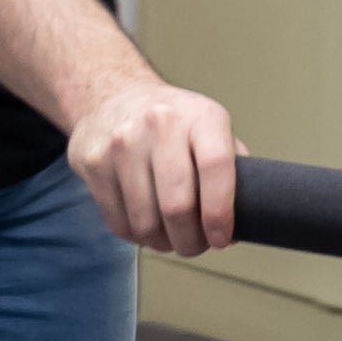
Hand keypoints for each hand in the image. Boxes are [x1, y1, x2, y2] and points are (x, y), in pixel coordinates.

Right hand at [67, 73, 241, 252]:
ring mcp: (121, 143)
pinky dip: (137, 236)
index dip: (220, 212)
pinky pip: (118, 222)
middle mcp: (159, 124)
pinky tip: (146, 226)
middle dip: (191, 241)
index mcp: (200, 116)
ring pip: (145, 222)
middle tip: (196, 245)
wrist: (113, 95)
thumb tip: (249, 216)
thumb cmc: (172, 121)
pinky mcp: (93, 163)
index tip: (221, 238)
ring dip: (162, 243)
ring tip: (171, 238)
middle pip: (177, 205)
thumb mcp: (211, 127)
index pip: (215, 168)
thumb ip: (233, 166)